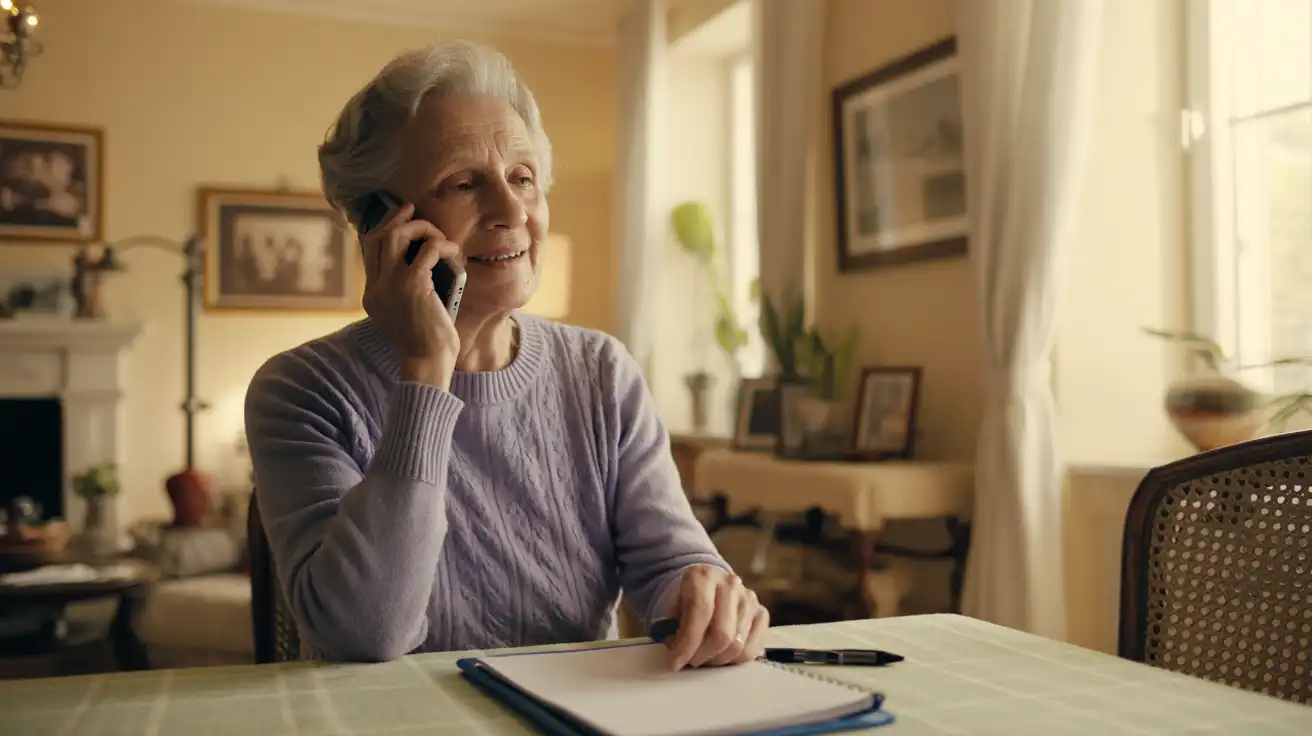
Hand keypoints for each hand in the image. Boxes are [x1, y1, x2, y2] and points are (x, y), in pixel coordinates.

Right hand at [359, 202, 460, 387]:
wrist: (428, 363)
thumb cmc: (426, 342)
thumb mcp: (408, 314)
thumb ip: (406, 291)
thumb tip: (423, 263)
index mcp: (371, 295)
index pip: (369, 250)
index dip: (383, 228)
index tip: (399, 218)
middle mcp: (375, 288)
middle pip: (376, 237)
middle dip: (396, 218)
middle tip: (413, 210)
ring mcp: (390, 286)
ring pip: (394, 236)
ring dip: (419, 228)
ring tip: (437, 235)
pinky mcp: (411, 286)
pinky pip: (426, 250)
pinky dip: (441, 245)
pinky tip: (452, 250)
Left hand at [663, 565, 768, 669]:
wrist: (706, 587)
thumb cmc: (684, 602)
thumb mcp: (669, 608)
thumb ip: (669, 628)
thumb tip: (676, 651)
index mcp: (703, 575)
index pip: (700, 611)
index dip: (687, 642)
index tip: (675, 662)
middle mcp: (730, 583)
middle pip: (722, 633)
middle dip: (702, 655)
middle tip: (690, 662)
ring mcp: (749, 598)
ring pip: (737, 645)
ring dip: (716, 660)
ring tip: (703, 658)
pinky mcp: (762, 613)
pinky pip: (752, 649)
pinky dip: (734, 661)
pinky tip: (720, 656)